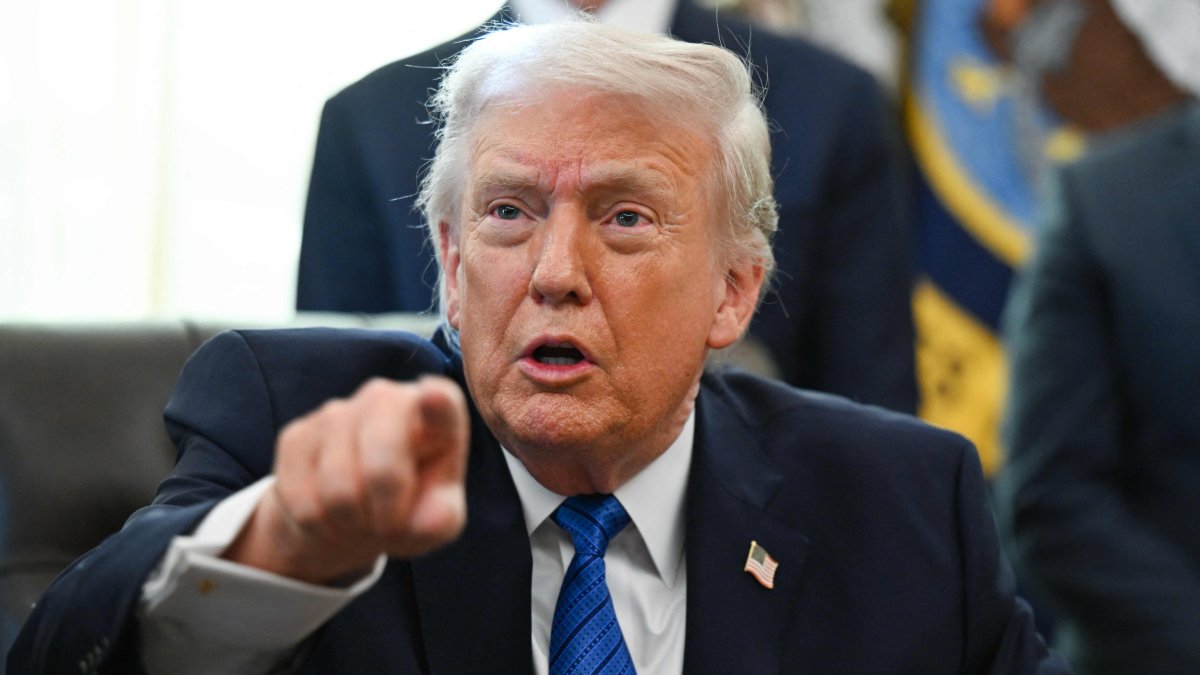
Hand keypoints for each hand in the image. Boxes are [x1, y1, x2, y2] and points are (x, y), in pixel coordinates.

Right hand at [224, 376, 468, 583]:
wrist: (352, 516)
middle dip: (386, 515)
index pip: (442, 401)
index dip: (437, 403)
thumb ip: (440, 519)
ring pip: (338, 491)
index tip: (433, 398)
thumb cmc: (409, 509)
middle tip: (388, 525)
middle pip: (383, 467)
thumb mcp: (436, 522)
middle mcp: (386, 399)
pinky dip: (318, 524)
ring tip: (361, 518)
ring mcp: (337, 412)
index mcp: (437, 414)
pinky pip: (302, 500)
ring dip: (351, 522)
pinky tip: (332, 513)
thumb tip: (427, 522)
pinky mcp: (297, 435)